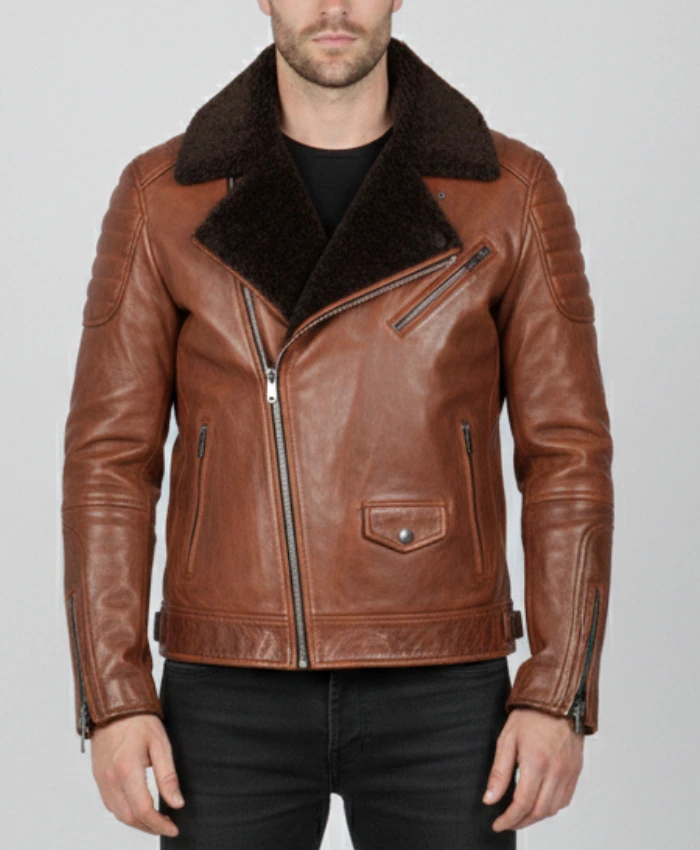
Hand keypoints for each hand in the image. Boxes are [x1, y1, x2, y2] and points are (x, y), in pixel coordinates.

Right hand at [90, 713, 183, 837]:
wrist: (114, 708)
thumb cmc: (139, 722)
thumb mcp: (161, 745)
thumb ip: (168, 776)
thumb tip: (177, 802)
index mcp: (127, 771)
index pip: (143, 810)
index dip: (159, 824)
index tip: (173, 828)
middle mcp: (111, 780)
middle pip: (130, 817)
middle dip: (150, 827)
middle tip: (167, 826)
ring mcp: (102, 780)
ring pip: (118, 814)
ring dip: (137, 823)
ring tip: (155, 821)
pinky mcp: (98, 778)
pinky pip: (110, 804)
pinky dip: (125, 813)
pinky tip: (138, 810)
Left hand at [483, 707, 583, 831]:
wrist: (558, 699)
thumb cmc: (531, 715)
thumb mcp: (506, 739)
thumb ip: (499, 772)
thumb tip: (490, 798)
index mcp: (536, 762)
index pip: (522, 804)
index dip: (509, 819)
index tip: (498, 824)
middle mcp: (556, 771)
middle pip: (539, 812)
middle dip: (521, 822)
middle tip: (507, 822)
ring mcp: (569, 772)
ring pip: (553, 809)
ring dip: (536, 817)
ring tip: (520, 815)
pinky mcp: (576, 771)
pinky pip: (565, 799)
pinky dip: (550, 807)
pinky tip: (539, 803)